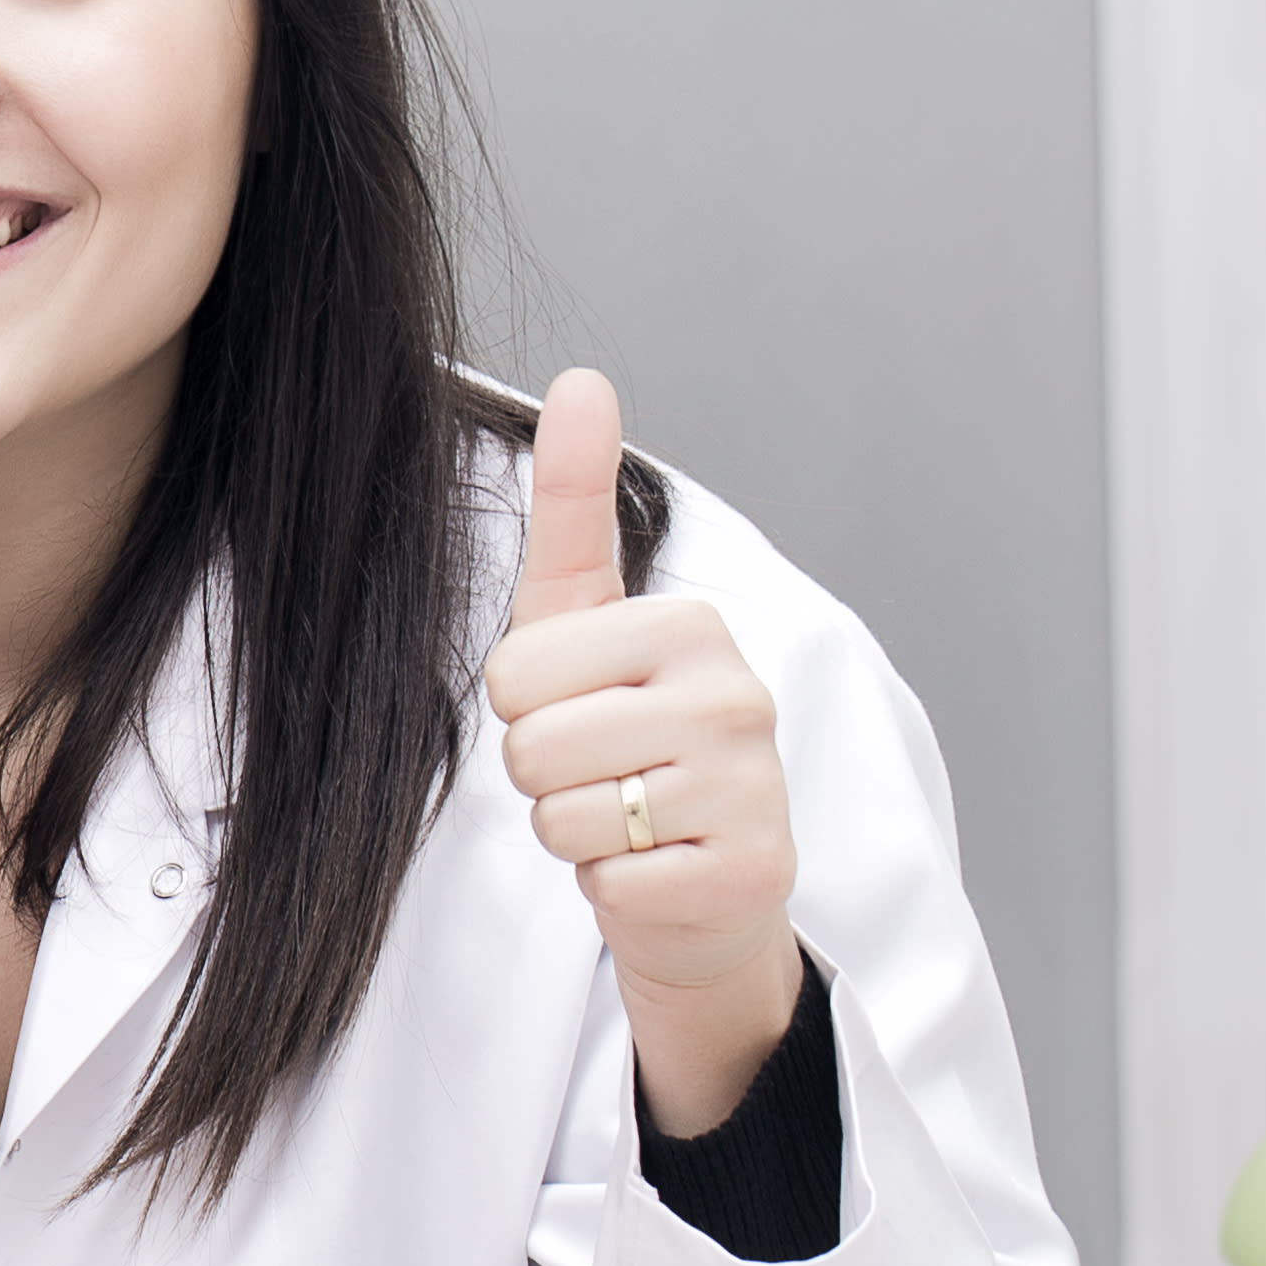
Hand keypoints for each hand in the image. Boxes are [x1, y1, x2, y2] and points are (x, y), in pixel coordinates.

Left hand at [482, 369, 803, 1131]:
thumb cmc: (630, 740)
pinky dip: (615, 887)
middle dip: (544, 775)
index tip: (583, 712)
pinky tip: (660, 867)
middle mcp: (736, 697)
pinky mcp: (749, 873)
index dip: (524, 709)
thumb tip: (579, 377)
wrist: (705, 884)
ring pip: (562, 816)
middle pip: (531, 746)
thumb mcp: (585, 617)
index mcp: (691, 627)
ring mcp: (751, 787)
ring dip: (576, 832)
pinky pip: (607, 879)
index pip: (514, 676)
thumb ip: (574, 502)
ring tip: (629, 818)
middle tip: (605, 776)